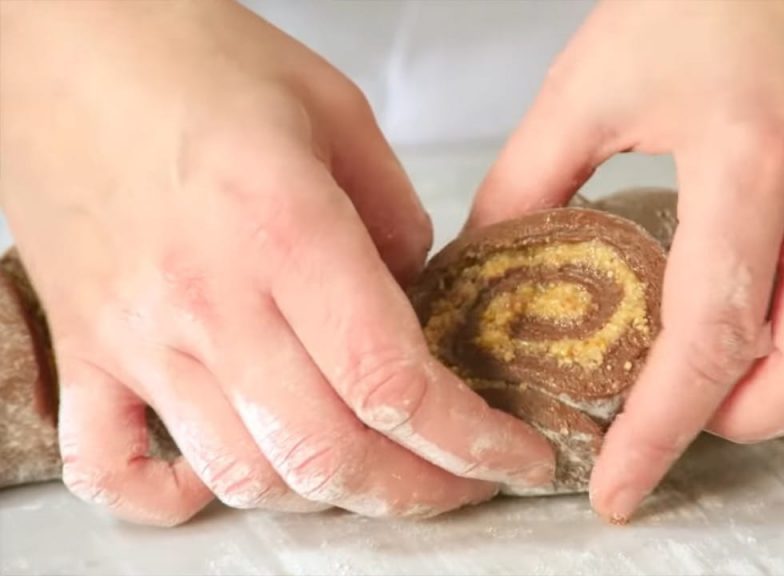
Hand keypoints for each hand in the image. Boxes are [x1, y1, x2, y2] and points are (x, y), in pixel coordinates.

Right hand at [1, 1, 553, 525]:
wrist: (61, 40)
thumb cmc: (197, 59)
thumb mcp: (336, 111)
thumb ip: (395, 215)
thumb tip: (414, 300)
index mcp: (284, 228)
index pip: (392, 381)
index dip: (469, 442)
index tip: (513, 459)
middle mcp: (208, 301)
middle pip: (328, 452)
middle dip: (418, 490)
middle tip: (464, 483)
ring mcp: (137, 337)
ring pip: (243, 473)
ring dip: (326, 497)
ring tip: (376, 475)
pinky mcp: (84, 350)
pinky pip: (112, 466)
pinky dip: (170, 499)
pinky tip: (222, 480)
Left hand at [469, 0, 783, 521]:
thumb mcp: (594, 82)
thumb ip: (530, 177)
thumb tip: (490, 257)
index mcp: (750, 161)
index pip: (709, 338)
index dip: (659, 429)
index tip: (619, 485)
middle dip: (738, 427)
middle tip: (671, 425)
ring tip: (717, 386)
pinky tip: (760, 327)